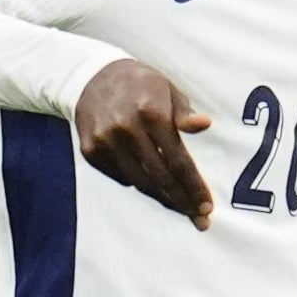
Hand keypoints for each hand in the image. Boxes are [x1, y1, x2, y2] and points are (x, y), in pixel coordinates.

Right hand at [74, 59, 212, 228]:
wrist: (90, 76)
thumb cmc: (139, 84)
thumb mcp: (166, 88)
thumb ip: (184, 112)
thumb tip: (204, 124)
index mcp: (150, 113)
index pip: (178, 160)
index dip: (194, 187)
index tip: (207, 207)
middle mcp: (126, 129)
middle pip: (160, 177)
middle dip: (182, 201)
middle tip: (199, 219)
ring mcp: (105, 142)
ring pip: (140, 182)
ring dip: (163, 198)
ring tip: (180, 207)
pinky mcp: (90, 151)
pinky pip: (121, 177)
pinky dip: (138, 183)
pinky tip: (152, 187)